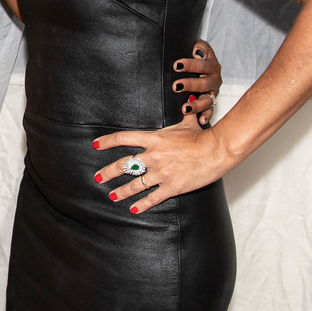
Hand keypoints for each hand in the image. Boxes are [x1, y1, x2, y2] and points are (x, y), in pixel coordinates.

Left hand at [92, 117, 232, 214]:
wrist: (215, 152)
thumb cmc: (202, 137)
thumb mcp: (188, 122)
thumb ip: (183, 114)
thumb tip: (188, 102)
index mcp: (154, 139)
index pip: (123, 138)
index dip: (107, 141)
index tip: (96, 145)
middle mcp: (153, 157)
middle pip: (124, 165)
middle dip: (108, 172)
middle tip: (98, 178)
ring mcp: (161, 173)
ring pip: (135, 184)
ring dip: (122, 191)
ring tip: (112, 195)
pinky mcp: (172, 187)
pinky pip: (153, 198)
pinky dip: (142, 204)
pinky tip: (134, 209)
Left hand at [173, 38, 221, 124]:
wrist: (202, 65)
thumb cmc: (195, 55)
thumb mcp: (197, 46)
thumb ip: (197, 46)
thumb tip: (195, 49)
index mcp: (211, 63)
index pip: (202, 64)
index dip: (190, 64)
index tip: (176, 65)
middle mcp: (214, 78)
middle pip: (204, 83)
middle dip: (190, 84)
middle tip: (176, 86)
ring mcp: (213, 92)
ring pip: (207, 100)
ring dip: (196, 104)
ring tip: (185, 107)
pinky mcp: (211, 102)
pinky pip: (210, 111)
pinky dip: (206, 116)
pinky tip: (201, 121)